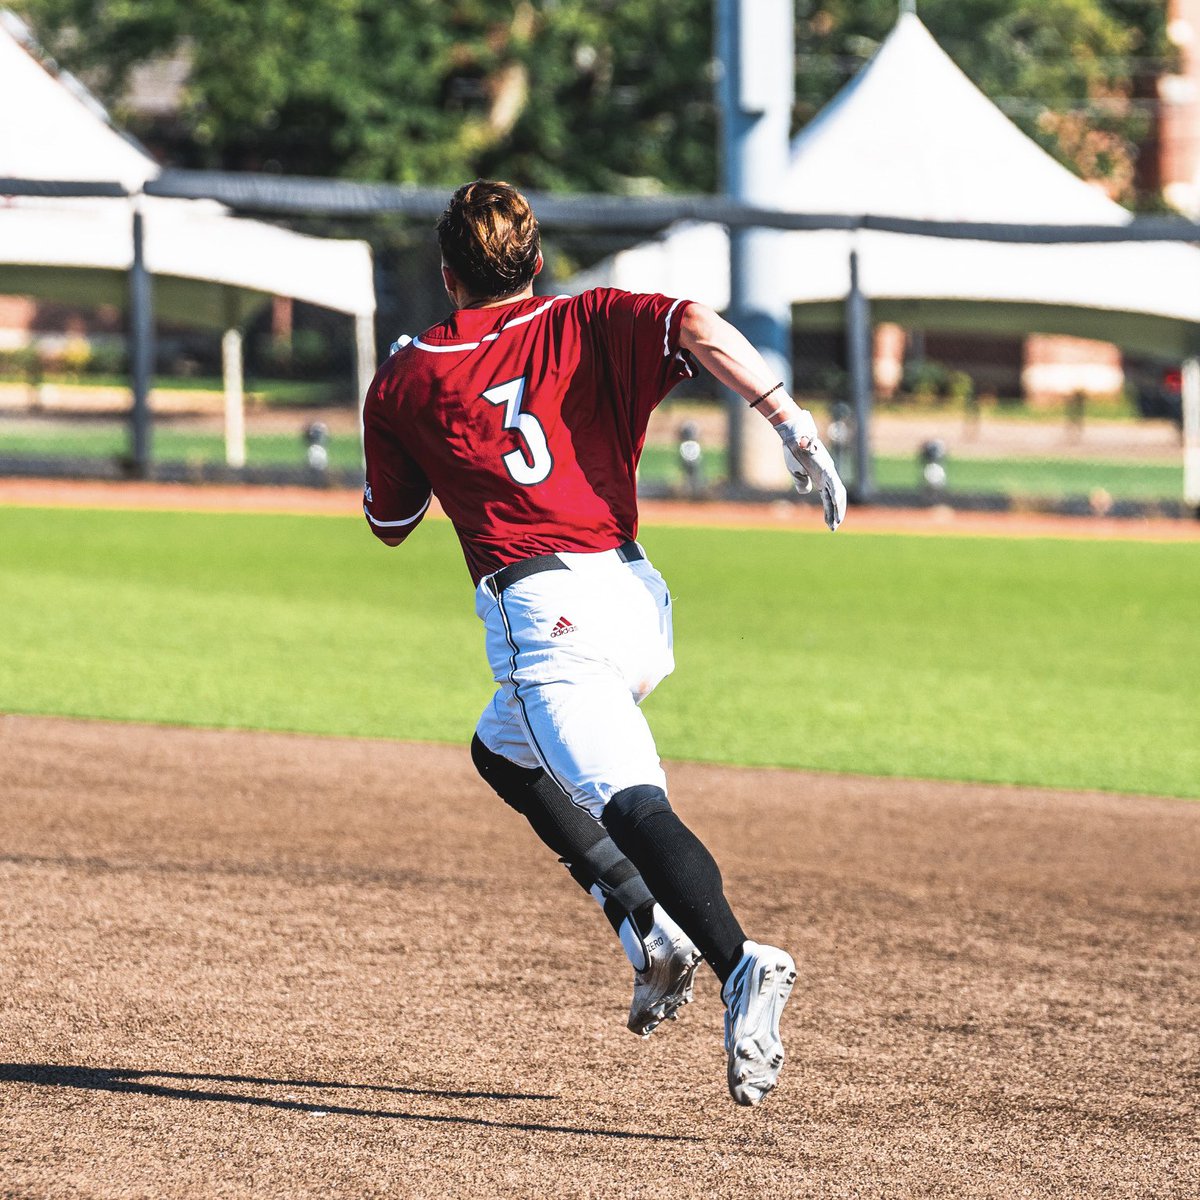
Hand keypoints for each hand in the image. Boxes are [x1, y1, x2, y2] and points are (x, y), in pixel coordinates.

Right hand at [776, 414, 847, 531]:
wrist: (793, 437)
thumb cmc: (793, 452)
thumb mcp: (796, 472)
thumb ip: (801, 482)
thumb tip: (805, 491)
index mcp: (820, 478)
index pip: (828, 498)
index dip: (830, 511)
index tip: (830, 524)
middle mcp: (827, 476)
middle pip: (834, 497)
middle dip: (835, 513)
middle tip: (834, 527)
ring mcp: (828, 471)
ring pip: (837, 492)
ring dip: (838, 507)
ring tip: (837, 521)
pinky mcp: (826, 467)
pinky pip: (833, 483)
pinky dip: (836, 494)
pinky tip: (838, 504)